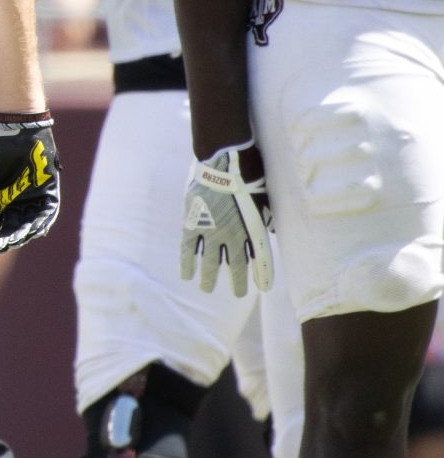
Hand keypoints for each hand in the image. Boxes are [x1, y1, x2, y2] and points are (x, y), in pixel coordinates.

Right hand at [0, 112, 60, 252]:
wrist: (18, 130)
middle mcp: (16, 200)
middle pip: (12, 225)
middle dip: (7, 237)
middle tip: (0, 246)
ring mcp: (33, 196)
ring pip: (30, 222)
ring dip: (24, 233)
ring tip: (16, 241)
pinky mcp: (49, 191)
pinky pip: (48, 211)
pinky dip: (44, 221)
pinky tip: (37, 231)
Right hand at [182, 142, 272, 295]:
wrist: (224, 163)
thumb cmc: (248, 178)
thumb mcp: (264, 199)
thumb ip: (265, 218)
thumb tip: (272, 233)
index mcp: (250, 229)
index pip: (257, 258)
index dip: (261, 274)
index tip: (263, 288)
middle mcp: (230, 235)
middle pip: (233, 265)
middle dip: (236, 281)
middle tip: (237, 294)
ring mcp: (209, 231)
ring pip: (208, 261)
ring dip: (208, 277)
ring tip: (206, 289)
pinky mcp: (191, 224)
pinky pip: (187, 248)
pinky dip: (186, 262)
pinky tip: (186, 275)